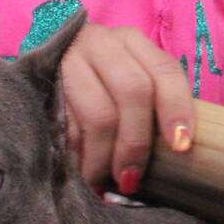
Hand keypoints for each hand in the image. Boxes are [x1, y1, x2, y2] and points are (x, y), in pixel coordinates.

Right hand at [58, 22, 195, 195]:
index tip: (181, 148)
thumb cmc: (99, 78)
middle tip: (131, 179)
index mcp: (132, 41)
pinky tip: (82, 173)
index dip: (177, 109)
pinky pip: (66, 128)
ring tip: (103, 182)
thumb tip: (177, 150)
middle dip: (136, 142)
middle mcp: (101, 43)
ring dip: (104, 158)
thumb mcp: (129, 75)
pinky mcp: (42, 82)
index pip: (165, 71)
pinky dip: (77, 157)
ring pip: (99, 115)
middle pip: (132, 92)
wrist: (47, 59)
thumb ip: (152, 102)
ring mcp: (69, 59)